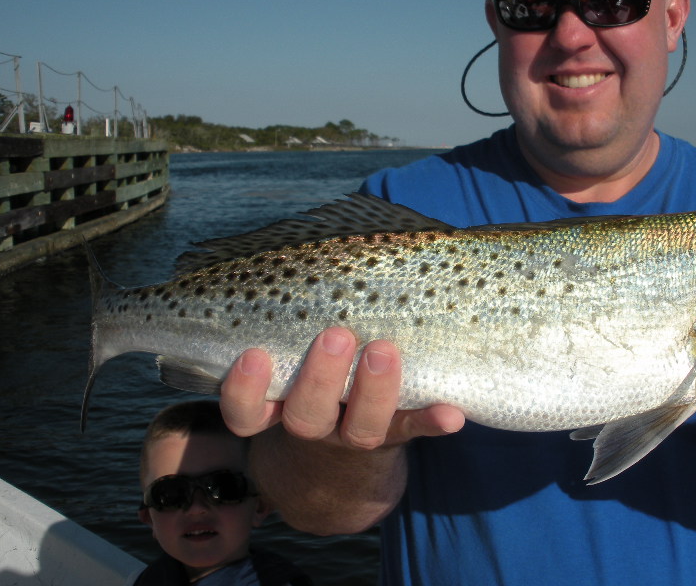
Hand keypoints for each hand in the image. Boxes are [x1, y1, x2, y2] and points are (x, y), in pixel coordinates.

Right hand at [219, 327, 464, 449]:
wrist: (343, 444)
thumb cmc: (311, 367)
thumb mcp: (287, 351)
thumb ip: (284, 317)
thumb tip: (290, 252)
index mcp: (277, 405)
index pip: (245, 412)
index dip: (243, 391)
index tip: (254, 355)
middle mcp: (313, 423)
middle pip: (306, 416)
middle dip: (320, 378)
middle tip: (335, 336)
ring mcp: (355, 433)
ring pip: (360, 429)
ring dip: (374, 392)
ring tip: (384, 351)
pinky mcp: (398, 431)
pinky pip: (414, 430)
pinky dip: (432, 420)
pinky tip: (451, 412)